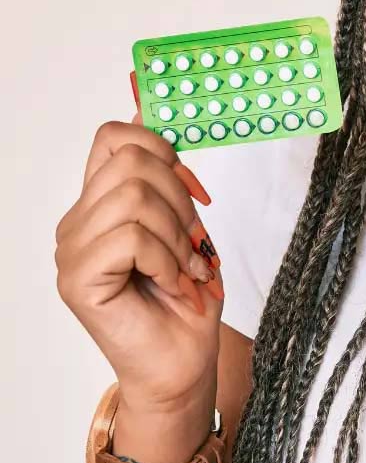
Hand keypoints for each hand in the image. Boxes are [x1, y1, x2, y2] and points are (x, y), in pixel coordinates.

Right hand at [54, 109, 224, 414]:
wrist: (185, 363)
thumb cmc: (188, 296)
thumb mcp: (188, 223)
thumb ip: (167, 172)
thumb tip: (146, 99)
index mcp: (102, 201)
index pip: (114, 136)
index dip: (162, 147)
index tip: (196, 190)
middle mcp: (78, 221)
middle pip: (131, 160)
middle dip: (180, 200)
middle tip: (195, 244)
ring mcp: (72, 250)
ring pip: (134, 197)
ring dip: (177, 235)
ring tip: (185, 270)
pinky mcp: (77, 279)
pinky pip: (133, 237)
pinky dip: (168, 260)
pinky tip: (174, 285)